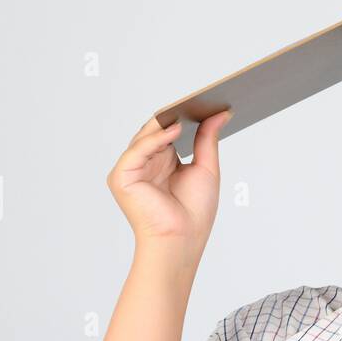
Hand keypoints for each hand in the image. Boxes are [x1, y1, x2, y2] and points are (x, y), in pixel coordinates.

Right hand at [105, 109, 232, 249]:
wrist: (181, 241)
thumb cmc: (193, 214)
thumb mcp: (206, 169)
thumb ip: (208, 139)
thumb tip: (220, 113)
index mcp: (162, 162)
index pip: (168, 132)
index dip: (183, 117)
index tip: (204, 101)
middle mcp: (144, 164)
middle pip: (155, 131)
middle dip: (175, 115)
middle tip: (197, 98)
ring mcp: (131, 170)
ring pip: (145, 137)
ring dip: (166, 122)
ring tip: (187, 108)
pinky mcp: (121, 177)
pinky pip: (138, 150)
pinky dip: (155, 138)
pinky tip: (174, 129)